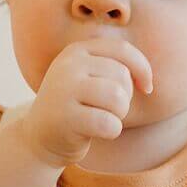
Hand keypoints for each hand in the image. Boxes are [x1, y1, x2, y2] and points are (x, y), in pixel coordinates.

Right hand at [19, 34, 153, 168]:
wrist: (39, 137)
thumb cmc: (76, 108)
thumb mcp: (90, 79)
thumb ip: (116, 69)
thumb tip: (147, 83)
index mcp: (76, 51)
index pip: (122, 49)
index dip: (142, 69)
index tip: (146, 88)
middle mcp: (68, 66)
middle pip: (122, 76)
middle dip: (125, 98)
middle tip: (108, 110)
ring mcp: (64, 90)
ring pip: (117, 98)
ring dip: (119, 114)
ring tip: (104, 119)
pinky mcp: (65, 118)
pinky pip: (108, 123)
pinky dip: (111, 131)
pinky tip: (97, 132)